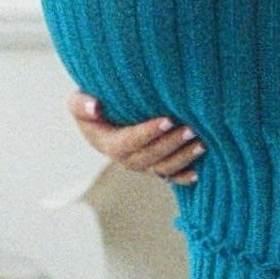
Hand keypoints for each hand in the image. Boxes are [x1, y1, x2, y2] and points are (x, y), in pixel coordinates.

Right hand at [69, 92, 204, 184]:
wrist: (105, 114)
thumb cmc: (93, 103)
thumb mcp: (78, 101)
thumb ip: (81, 104)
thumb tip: (95, 106)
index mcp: (107, 143)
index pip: (127, 143)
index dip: (147, 134)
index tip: (167, 119)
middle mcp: (124, 159)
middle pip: (147, 158)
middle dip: (170, 145)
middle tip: (191, 129)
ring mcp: (141, 165)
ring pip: (161, 168)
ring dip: (182, 159)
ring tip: (201, 144)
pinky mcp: (154, 167)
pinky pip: (169, 177)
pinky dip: (183, 177)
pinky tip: (198, 173)